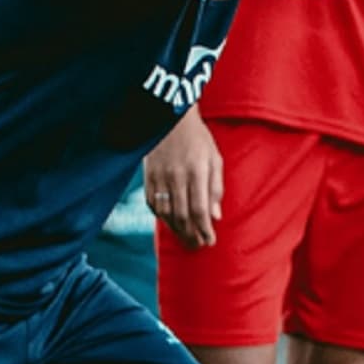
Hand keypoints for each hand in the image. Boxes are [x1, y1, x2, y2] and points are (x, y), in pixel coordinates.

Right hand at [144, 106, 223, 248]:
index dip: (204, 230)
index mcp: (197, 171)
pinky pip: (153, 203)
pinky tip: (170, 223)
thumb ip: (216, 188)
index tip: (210, 241)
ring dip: (176, 230)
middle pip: (182, 215)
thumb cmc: (198, 139)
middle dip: (191, 235)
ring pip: (166, 213)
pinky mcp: (148, 176)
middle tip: (198, 245)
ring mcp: (160, 176)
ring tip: (186, 238)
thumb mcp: (215, 159)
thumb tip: (216, 216)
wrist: (171, 118)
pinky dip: (162, 217)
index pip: (200, 209)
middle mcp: (177, 175)